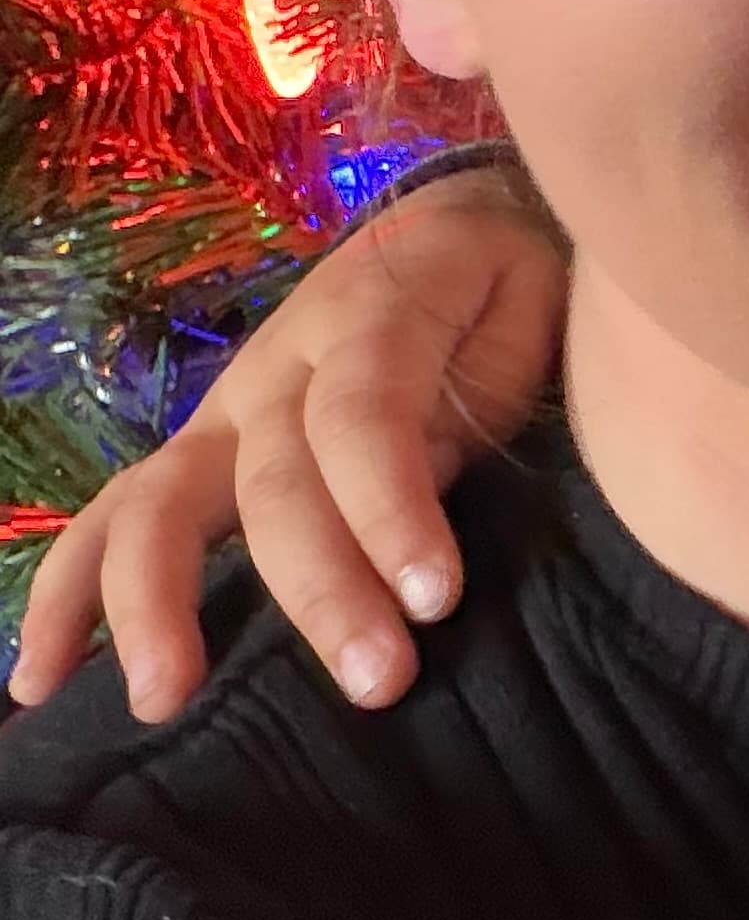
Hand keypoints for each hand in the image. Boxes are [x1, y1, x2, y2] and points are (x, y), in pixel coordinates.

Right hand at [11, 174, 567, 724]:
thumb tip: (428, 496)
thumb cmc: (502, 286)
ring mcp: (222, 414)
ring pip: (159, 504)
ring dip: (154, 605)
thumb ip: (481, 399)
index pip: (364, 420)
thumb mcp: (528, 314)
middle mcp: (275, 371)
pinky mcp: (196, 453)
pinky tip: (39, 679)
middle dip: (320, 589)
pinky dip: (67, 596)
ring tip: (162, 698)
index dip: (392, 510)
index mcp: (370, 321)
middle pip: (274, 484)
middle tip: (375, 682)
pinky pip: (115, 519)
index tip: (437, 599)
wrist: (451, 221)